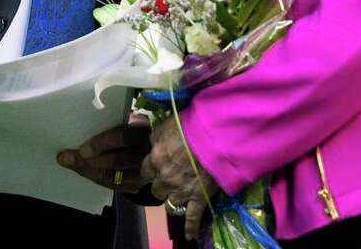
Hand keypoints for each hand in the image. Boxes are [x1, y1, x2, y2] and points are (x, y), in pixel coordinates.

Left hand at [57, 114, 150, 192]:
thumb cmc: (140, 128)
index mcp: (146, 132)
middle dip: (86, 161)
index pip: (123, 138)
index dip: (101, 144)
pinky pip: (114, 185)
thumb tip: (92, 120)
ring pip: (112, 176)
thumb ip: (120, 121)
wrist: (162, 150)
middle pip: (114, 161)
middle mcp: (147, 155)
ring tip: (70, 165)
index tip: (82, 149)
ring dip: (87, 171)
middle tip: (65, 158)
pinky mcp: (138, 185)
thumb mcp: (135, 119)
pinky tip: (84, 173)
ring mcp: (144, 173)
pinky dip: (97, 179)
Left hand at [140, 116, 217, 239]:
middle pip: (156, 189)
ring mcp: (181, 191)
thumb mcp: (166, 125)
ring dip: (173, 199)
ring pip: (170, 203)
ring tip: (177, 196)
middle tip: (169, 178)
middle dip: (161, 184)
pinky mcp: (198, 198)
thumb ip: (155, 137)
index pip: (145, 170)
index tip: (156, 165)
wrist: (214, 138)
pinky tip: (189, 236)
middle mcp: (165, 178)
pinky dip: (191, 228)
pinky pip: (193, 217)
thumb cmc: (190, 127)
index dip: (151, 168)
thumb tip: (151, 142)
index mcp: (155, 159)